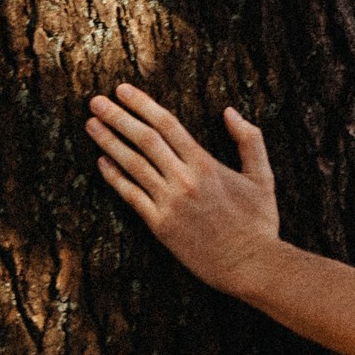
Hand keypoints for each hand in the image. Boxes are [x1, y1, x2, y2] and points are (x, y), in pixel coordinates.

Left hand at [85, 85, 280, 294]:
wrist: (251, 264)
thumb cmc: (259, 222)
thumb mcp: (263, 176)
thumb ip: (249, 140)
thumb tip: (229, 111)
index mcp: (205, 163)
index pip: (167, 124)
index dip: (142, 104)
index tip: (122, 90)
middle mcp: (184, 179)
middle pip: (144, 139)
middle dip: (117, 116)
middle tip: (95, 101)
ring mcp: (169, 203)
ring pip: (132, 164)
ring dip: (108, 142)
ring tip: (90, 125)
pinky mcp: (160, 226)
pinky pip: (131, 196)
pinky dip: (114, 177)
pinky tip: (102, 162)